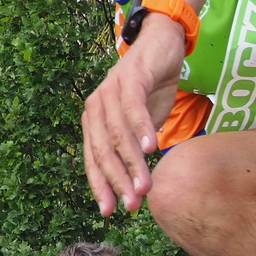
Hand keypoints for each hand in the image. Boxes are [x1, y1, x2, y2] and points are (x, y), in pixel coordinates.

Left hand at [81, 17, 183, 214]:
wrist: (162, 43)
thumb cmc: (152, 86)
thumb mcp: (143, 122)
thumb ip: (136, 147)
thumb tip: (140, 183)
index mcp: (95, 121)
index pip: (93, 160)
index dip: (101, 187)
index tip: (110, 212)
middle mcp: (96, 107)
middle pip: (103, 151)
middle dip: (117, 182)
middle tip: (132, 206)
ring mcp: (110, 92)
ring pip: (117, 135)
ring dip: (131, 163)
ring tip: (144, 186)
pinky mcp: (129, 79)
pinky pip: (133, 108)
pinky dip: (141, 129)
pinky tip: (152, 148)